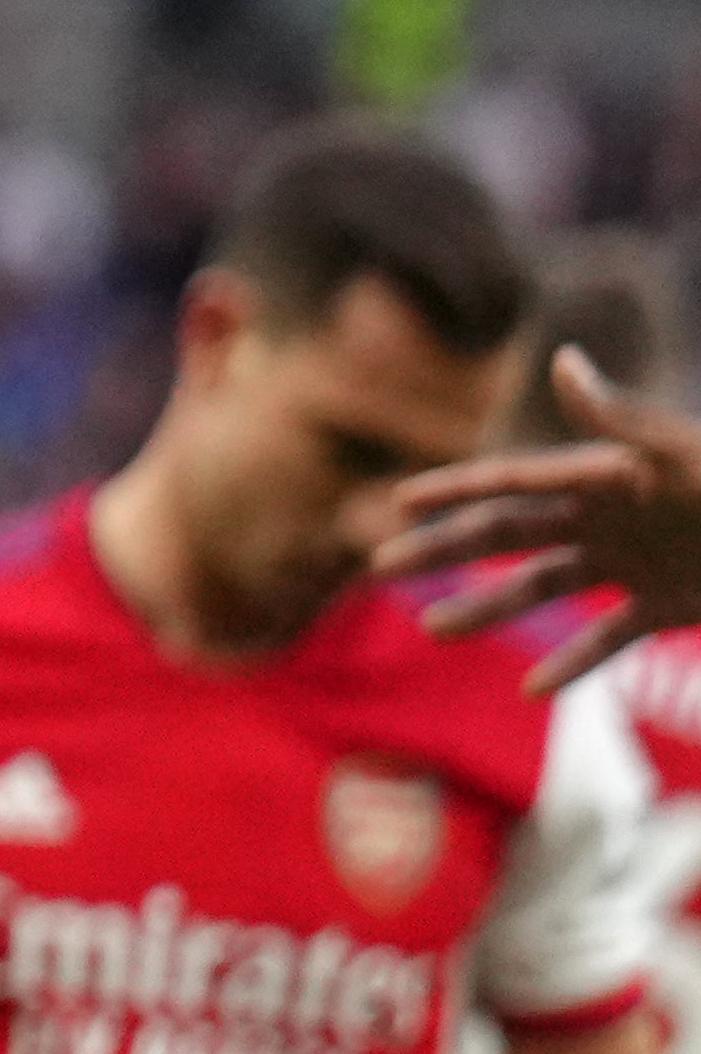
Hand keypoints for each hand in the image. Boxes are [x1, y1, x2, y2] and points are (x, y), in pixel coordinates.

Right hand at [382, 355, 700, 686]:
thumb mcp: (684, 453)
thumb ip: (620, 419)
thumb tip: (564, 362)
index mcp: (606, 477)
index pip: (513, 481)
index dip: (455, 490)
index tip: (399, 501)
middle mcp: (607, 519)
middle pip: (508, 535)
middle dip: (445, 550)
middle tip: (382, 566)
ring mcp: (631, 564)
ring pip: (541, 590)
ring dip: (487, 609)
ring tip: (435, 631)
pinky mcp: (664, 606)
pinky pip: (605, 639)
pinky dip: (570, 664)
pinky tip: (531, 690)